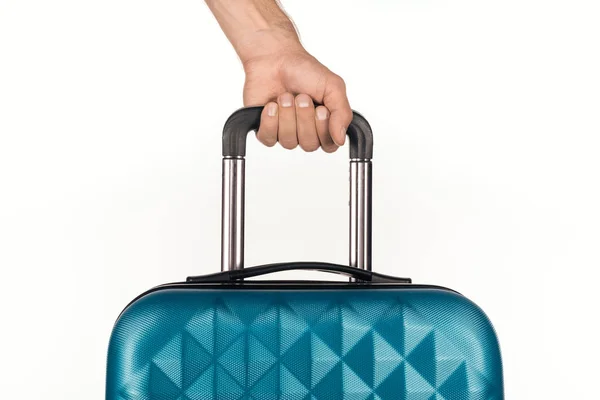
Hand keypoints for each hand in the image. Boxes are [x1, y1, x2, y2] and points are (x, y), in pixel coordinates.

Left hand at [242, 38, 351, 152]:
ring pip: (288, 142)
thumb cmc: (304, 70)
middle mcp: (306, 131)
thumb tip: (340, 139)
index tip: (321, 109)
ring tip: (285, 96)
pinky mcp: (266, 130)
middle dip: (304, 119)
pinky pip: (269, 138)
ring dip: (287, 116)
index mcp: (325, 124)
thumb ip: (342, 114)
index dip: (323, 129)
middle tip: (301, 97)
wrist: (275, 58)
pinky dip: (270, 121)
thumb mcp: (333, 86)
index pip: (329, 145)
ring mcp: (285, 132)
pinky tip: (271, 106)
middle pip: (308, 145)